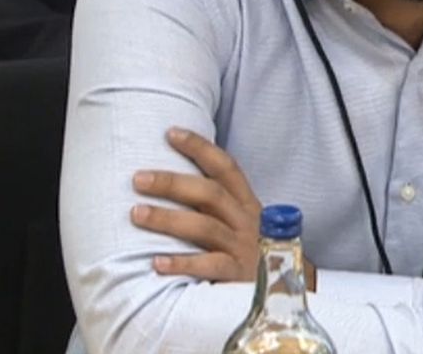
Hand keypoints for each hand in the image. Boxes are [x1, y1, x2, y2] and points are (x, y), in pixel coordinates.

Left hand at [130, 127, 262, 282]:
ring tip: (137, 214)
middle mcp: (247, 221)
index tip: (171, 133)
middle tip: (139, 178)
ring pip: (205, 228)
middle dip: (172, 183)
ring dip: (168, 219)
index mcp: (248, 203)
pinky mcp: (238, 276)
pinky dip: (182, 263)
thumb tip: (172, 182)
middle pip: (210, 194)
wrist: (286, 289)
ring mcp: (244, 248)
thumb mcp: (243, 222)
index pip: (225, 167)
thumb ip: (218, 205)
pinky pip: (210, 266)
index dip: (200, 148)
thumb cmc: (252, 252)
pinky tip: (156, 262)